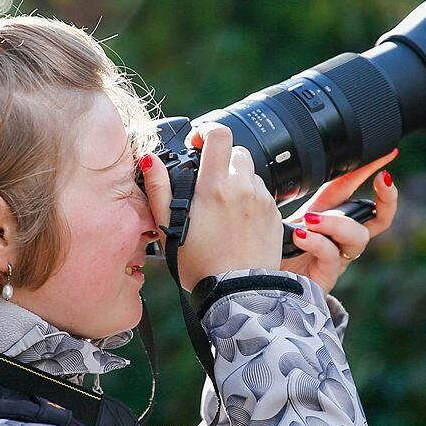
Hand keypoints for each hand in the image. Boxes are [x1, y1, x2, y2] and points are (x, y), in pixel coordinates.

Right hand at [141, 124, 281, 290]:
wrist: (238, 293)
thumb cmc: (201, 265)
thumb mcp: (170, 228)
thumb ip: (159, 189)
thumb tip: (150, 160)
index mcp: (215, 186)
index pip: (220, 134)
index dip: (207, 131)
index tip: (198, 144)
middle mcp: (243, 187)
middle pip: (237, 152)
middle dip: (222, 161)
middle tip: (209, 184)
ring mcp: (263, 201)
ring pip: (251, 175)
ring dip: (238, 182)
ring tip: (223, 209)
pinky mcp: (275, 216)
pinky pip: (263, 196)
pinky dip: (251, 201)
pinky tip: (238, 223)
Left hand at [281, 149, 398, 293]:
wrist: (260, 281)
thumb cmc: (272, 248)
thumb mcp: (282, 212)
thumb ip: (292, 194)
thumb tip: (299, 162)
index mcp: (329, 215)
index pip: (355, 189)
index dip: (371, 169)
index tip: (387, 152)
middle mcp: (340, 237)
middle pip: (379, 219)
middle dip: (387, 198)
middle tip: (382, 180)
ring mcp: (337, 257)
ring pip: (358, 236)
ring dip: (337, 223)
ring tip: (311, 220)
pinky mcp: (327, 276)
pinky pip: (332, 256)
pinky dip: (317, 242)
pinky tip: (300, 236)